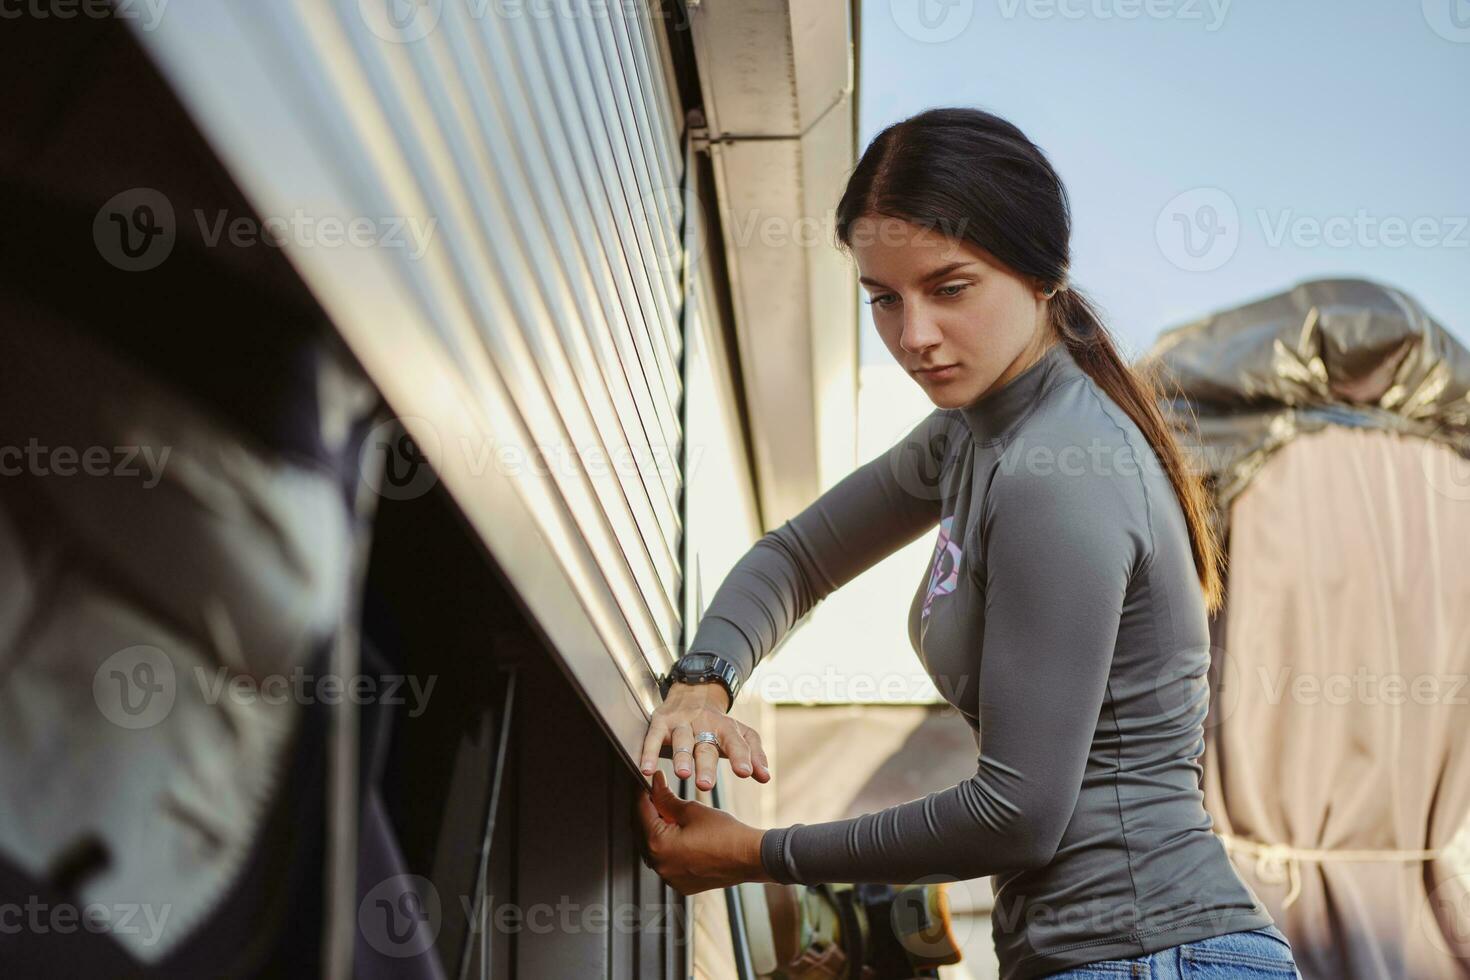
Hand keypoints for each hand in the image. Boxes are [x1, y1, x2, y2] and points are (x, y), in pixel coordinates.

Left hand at [635, 769, 771, 894]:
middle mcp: (660, 865)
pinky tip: (681, 836)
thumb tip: (656, 785)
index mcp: (659, 845)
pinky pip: (667, 863)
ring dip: (659, 832)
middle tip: (660, 796)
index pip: (641, 812)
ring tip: (672, 816)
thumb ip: (667, 799)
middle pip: (644, 832)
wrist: (749, 857)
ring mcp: (670, 877)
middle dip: (650, 813)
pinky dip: (670, 849)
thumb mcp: (692, 810)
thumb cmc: (726, 835)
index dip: (644, 794)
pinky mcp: (681, 884)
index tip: (651, 783)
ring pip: (655, 849)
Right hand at [640, 681, 770, 790]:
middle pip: (705, 745)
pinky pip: (653, 738)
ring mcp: (681, 722)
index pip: (735, 741)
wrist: (694, 691)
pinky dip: (649, 753)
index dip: (741, 756)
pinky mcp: (661, 722)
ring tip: (682, 775)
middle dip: (706, 765)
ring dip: (681, 757)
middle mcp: (703, 723)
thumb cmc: (717, 723)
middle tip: (706, 784)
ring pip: (681, 740)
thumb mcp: (740, 734)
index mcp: (725, 727)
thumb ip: (754, 755)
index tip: (744, 773)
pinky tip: (647, 769)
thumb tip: (765, 777)